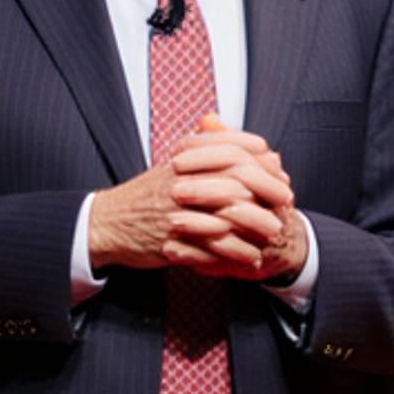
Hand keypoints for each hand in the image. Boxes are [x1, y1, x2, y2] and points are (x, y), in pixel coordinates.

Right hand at [87, 119, 298, 278]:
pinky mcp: (174, 241)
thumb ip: (206, 147)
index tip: (279, 169)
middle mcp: (181, 180)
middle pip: (238, 180)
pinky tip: (252, 257)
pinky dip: (237, 253)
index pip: (232, 148)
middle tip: (286, 202)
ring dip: (258, 225)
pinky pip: (215, 248)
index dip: (261, 159)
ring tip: (276, 232)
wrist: (107, 224)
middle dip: (268, 192)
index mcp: (182, 158)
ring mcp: (178, 211)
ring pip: (230, 214)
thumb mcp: (172, 163)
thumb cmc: (145, 195)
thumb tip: (243, 136)